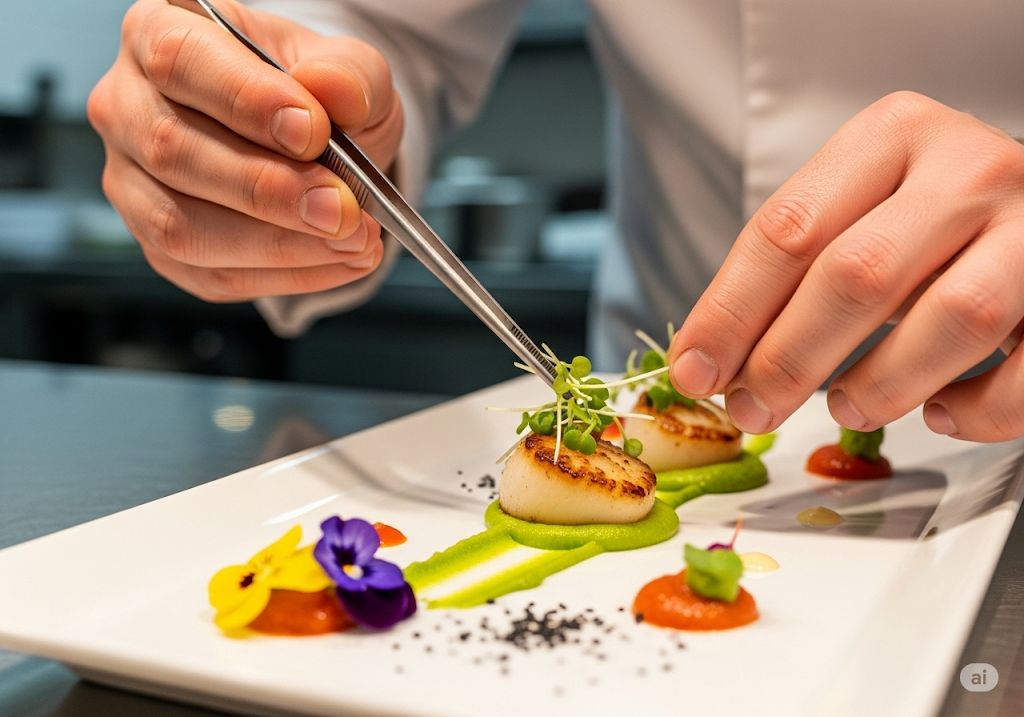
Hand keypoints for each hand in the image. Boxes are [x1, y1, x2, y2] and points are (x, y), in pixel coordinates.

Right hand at [88, 0, 402, 301]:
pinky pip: (211, 274)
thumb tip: (335, 92)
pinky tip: (338, 260)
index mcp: (158, 32)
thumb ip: (349, 73)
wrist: (315, 146)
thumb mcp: (346, 66)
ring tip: (351, 239)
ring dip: (278, 243)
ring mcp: (132, 183)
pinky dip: (285, 276)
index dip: (246, 100)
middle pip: (172, 152)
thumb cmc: (312, 95)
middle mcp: (127, 107)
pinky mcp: (158, 247)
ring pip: (182, 228)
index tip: (314, 132)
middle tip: (342, 208)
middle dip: (269, 189)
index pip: (180, 60)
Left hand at [669, 91, 1023, 441]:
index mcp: (891, 136)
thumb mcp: (851, 216)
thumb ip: (785, 274)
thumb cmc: (923, 219)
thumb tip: (706, 361)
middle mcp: (967, 167)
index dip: (730, 311)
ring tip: (844, 406)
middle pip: (857, 274)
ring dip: (881, 383)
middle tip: (752, 407)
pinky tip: (940, 413)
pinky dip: (978, 408)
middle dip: (788, 358)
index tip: (694, 370)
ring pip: (953, 317)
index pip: (788, 229)